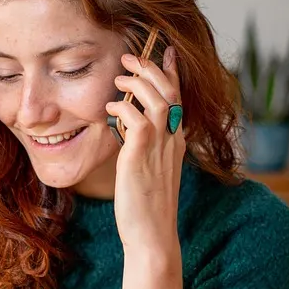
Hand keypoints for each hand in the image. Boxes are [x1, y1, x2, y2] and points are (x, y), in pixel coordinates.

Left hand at [105, 46, 185, 254]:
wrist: (152, 236)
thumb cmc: (147, 208)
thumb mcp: (150, 172)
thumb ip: (146, 149)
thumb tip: (132, 132)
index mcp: (177, 143)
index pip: (178, 99)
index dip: (171, 73)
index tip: (164, 52)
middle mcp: (173, 141)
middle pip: (169, 92)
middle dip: (150, 68)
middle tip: (131, 56)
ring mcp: (160, 148)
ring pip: (156, 99)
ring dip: (136, 83)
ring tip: (118, 78)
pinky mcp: (141, 156)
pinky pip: (135, 119)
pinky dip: (122, 107)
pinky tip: (110, 108)